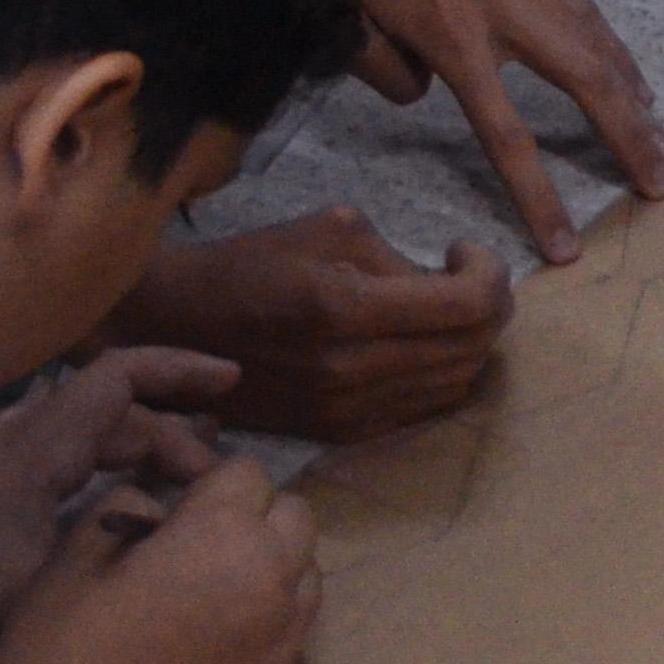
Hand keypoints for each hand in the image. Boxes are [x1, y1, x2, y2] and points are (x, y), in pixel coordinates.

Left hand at [0, 347, 234, 663]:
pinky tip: (110, 472)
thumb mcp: (39, 581)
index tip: (230, 388)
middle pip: (110, 406)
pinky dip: (99, 449)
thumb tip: (166, 517)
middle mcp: (19, 438)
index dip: (178, 372)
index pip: (118, 379)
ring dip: (136, 436)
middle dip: (171, 426)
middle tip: (215, 469)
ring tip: (184, 459)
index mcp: (39, 448)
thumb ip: (109, 539)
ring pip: (83, 425)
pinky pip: (57, 444)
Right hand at [0, 457, 321, 663]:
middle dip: (256, 516)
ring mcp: (283, 635)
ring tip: (216, 586)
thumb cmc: (64, 635)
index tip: (181, 508)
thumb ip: (133, 502)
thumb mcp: (83, 544)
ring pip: (307, 570)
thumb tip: (165, 505)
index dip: (213, 484)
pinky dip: (273, 614)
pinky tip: (222, 632)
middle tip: (202, 542)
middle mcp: (271, 577)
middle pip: (295, 516)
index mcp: (223, 532)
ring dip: (274, 563)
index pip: (250, 473)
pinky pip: (297, 625)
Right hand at [112, 209, 510, 441]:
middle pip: (473, 347)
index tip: (463, 250)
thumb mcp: (329, 230)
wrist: (173, 329)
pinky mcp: (338, 433)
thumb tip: (446, 282)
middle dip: (489, 304)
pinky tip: (418, 343)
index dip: (490, 273)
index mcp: (346, 309)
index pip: (468, 305)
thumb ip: (398, 257)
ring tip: (445, 307)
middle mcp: (351, 370)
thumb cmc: (250, 265)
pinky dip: (440, 372)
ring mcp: (346, 410)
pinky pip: (422, 408)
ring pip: (455, 383)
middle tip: (467, 275)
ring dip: (469, 342)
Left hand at [328, 0, 663, 263]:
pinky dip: (616, 53)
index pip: (507, 133)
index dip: (538, 193)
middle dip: (631, 135)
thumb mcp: (344, 17)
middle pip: (587, 81)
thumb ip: (382, 69)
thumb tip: (417, 95)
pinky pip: (586, 17)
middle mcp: (502, 10)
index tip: (565, 245)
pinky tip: (630, 77)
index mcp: (453, 35)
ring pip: (598, 43)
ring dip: (637, 95)